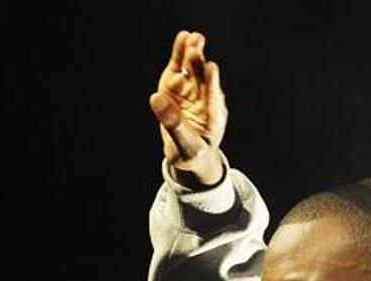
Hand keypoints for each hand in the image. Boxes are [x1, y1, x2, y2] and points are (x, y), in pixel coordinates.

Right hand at [149, 30, 226, 186]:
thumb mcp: (185, 145)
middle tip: (197, 48)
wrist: (190, 153)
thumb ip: (173, 124)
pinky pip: (180, 68)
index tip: (212, 68)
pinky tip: (184, 37)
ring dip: (192, 54)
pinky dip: (180, 53)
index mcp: (213, 119)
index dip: (212, 84)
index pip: (213, 99)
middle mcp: (204, 101)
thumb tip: (156, 98)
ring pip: (193, 70)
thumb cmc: (192, 153)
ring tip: (193, 38)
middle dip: (199, 65)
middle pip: (203, 81)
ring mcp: (192, 91)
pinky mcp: (179, 85)